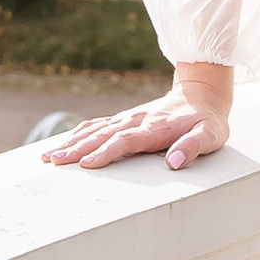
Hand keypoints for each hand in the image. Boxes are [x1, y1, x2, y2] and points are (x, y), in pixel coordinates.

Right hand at [40, 63, 233, 172]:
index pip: (125, 141)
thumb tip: (175, 162)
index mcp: (154, 128)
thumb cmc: (208, 121)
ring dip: (71, 143)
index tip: (87, 164)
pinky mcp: (124, 120)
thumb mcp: (211, 135)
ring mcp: (127, 119)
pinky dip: (78, 134)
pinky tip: (63, 144)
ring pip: (94, 130)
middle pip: (102, 136)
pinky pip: (97, 126)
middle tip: (54, 162)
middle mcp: (135, 121)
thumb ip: (193, 147)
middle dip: (77, 149)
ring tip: (48, 157)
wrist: (202, 94)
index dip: (106, 153)